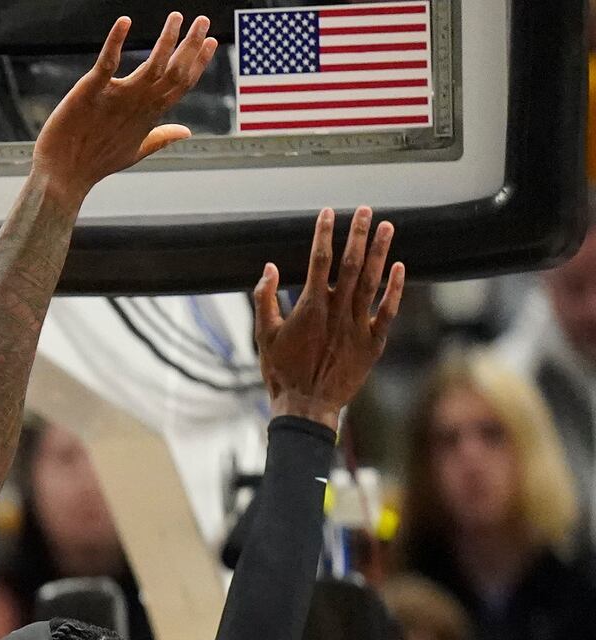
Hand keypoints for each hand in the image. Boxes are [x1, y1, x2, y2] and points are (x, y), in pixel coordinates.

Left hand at [32, 14, 217, 200]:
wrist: (62, 177)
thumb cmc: (96, 163)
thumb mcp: (135, 150)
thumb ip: (161, 136)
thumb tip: (186, 132)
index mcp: (150, 114)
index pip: (182, 84)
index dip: (199, 62)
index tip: (212, 41)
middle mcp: (139, 104)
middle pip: (174, 70)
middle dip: (190, 44)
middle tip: (202, 20)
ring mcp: (117, 97)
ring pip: (152, 64)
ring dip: (167, 39)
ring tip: (176, 17)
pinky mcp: (91, 92)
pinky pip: (107, 62)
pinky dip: (115, 41)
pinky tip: (124, 21)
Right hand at [252, 206, 404, 429]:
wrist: (306, 406)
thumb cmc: (282, 372)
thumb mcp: (264, 336)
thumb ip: (265, 300)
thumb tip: (269, 269)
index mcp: (311, 307)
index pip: (318, 261)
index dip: (324, 234)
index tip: (328, 213)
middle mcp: (337, 311)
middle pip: (350, 264)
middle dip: (357, 234)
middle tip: (364, 210)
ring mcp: (358, 325)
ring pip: (371, 281)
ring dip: (379, 252)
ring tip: (386, 227)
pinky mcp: (373, 341)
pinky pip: (388, 310)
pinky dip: (395, 288)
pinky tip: (399, 267)